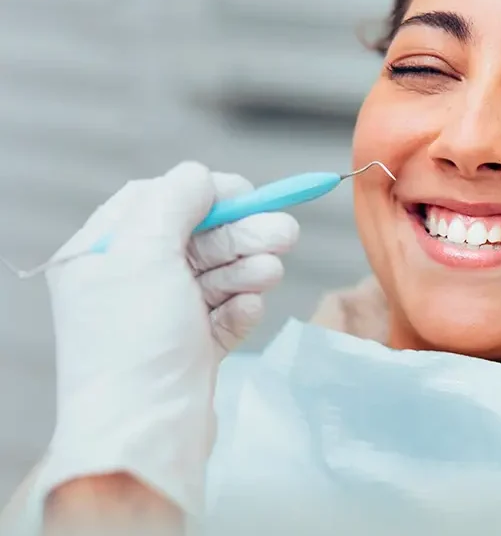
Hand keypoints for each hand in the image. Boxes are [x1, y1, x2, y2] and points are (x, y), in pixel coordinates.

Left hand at [34, 162, 299, 517]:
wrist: (145, 436)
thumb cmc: (135, 343)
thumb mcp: (145, 255)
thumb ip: (174, 203)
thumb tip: (201, 176)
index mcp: (101, 256)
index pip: (155, 202)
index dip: (204, 193)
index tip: (248, 193)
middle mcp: (129, 283)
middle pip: (195, 240)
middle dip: (241, 234)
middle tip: (286, 232)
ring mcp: (162, 319)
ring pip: (214, 277)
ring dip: (245, 269)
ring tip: (271, 271)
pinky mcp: (190, 350)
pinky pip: (222, 315)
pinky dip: (239, 308)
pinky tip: (250, 308)